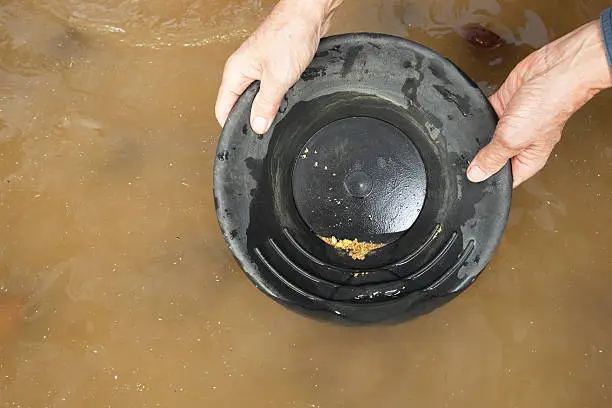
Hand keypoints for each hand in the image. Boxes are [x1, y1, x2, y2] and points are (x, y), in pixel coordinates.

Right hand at [215, 0, 342, 134]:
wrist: (309, 14)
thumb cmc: (290, 34)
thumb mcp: (277, 78)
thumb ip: (266, 105)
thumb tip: (257, 126)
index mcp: (235, 72)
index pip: (223, 108)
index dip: (232, 126)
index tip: (244, 139)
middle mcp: (243, 70)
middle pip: (239, 105)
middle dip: (251, 119)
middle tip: (264, 130)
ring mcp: (258, 68)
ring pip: (256, 97)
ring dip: (266, 108)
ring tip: (275, 116)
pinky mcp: (273, 66)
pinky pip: (270, 89)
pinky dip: (277, 97)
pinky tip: (286, 100)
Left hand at [467, 20, 611, 187]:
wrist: (555, 69)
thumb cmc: (549, 104)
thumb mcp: (513, 140)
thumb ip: (492, 158)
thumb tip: (476, 175)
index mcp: (528, 158)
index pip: (504, 179)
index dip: (488, 180)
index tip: (470, 180)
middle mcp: (520, 142)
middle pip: (493, 157)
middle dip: (479, 157)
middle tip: (461, 159)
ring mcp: (512, 123)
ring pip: (486, 135)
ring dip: (475, 135)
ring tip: (463, 138)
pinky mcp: (503, 104)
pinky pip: (484, 114)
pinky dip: (475, 116)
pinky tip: (469, 118)